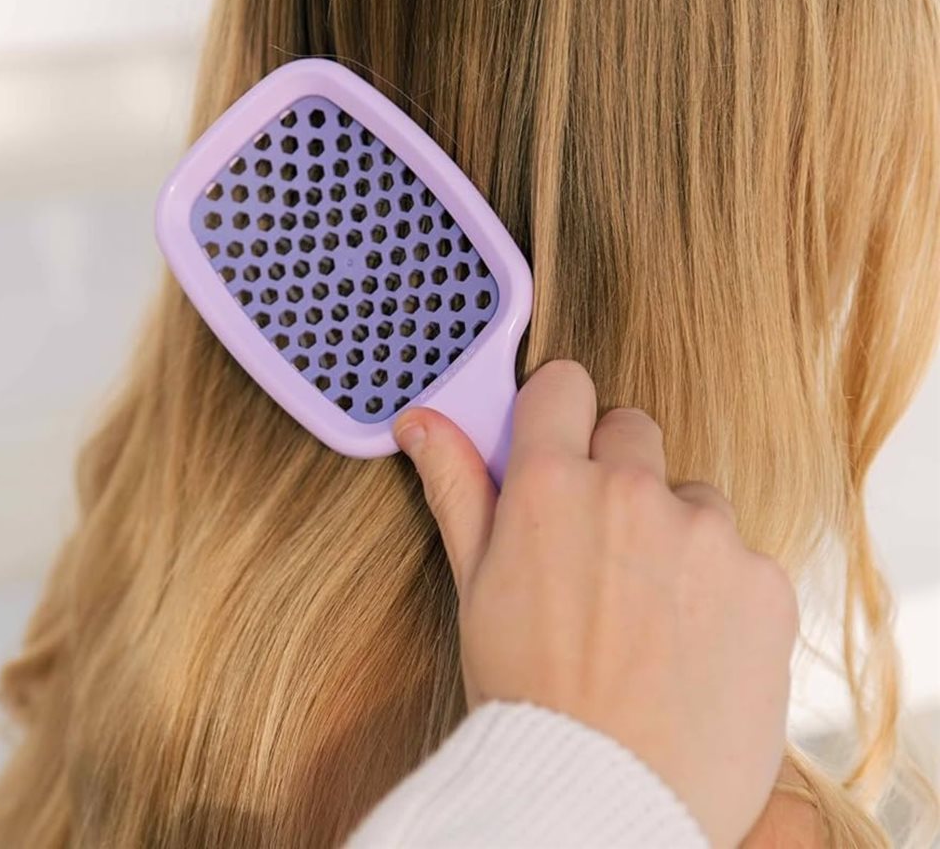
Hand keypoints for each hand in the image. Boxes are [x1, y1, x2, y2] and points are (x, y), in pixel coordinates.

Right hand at [394, 360, 798, 848]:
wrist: (606, 798)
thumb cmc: (527, 696)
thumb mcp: (476, 586)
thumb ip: (458, 489)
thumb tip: (420, 422)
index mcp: (550, 486)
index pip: (563, 386)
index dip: (558, 413)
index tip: (560, 442)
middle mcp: (631, 491)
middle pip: (633, 430)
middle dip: (618, 473)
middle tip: (601, 550)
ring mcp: (705, 533)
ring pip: (692, 498)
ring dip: (675, 536)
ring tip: (649, 615)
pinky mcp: (763, 580)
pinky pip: (742, 557)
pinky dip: (722, 589)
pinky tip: (693, 644)